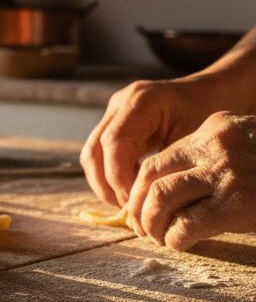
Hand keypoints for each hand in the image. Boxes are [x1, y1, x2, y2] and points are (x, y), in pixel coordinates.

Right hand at [81, 76, 225, 206]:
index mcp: (142, 101)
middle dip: (106, 185)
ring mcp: (113, 112)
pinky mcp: (112, 123)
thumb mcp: (195, 140)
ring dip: (103, 183)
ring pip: (90, 154)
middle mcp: (120, 103)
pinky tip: (129, 190)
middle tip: (129, 209)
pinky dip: (109, 175)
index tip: (135, 201)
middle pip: (94, 151)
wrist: (211, 92)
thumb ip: (168, 166)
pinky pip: (99, 153)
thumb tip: (147, 204)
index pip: (114, 143)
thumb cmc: (209, 114)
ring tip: (128, 203)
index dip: (119, 177)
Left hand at [123, 111, 255, 249]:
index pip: (161, 157)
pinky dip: (174, 238)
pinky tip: (179, 244)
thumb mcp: (246, 148)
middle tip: (141, 226)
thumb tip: (168, 191)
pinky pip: (187, 224)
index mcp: (217, 128)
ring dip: (150, 223)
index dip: (141, 185)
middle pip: (150, 175)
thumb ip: (213, 159)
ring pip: (160, 197)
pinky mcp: (238, 204)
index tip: (140, 205)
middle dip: (137, 204)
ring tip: (156, 237)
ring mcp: (226, 173)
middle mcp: (216, 145)